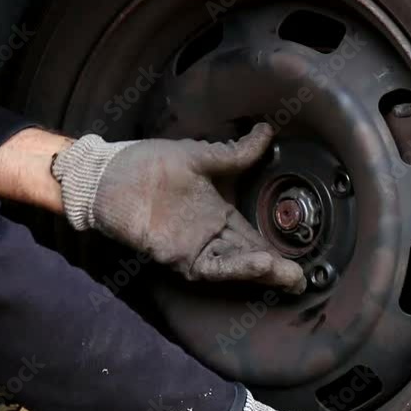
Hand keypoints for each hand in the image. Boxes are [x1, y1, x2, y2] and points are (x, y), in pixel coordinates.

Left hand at [50, 124, 305, 292]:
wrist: (108, 175)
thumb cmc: (149, 163)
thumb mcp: (200, 156)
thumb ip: (235, 152)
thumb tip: (267, 131)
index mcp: (219, 214)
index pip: (254, 237)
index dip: (277, 251)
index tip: (301, 263)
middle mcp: (210, 236)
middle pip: (249, 258)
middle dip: (275, 271)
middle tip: (301, 279)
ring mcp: (194, 248)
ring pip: (234, 266)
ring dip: (258, 271)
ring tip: (283, 272)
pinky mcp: (177, 256)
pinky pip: (211, 268)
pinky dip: (234, 268)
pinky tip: (256, 263)